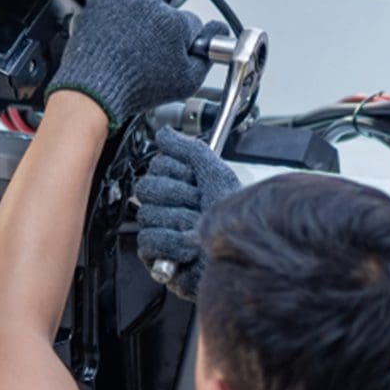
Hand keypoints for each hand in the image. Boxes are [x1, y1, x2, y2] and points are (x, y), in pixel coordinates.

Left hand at [47, 0, 225, 132]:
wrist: (94, 87)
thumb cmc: (134, 86)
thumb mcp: (186, 82)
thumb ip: (205, 58)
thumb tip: (214, 40)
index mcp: (176, 22)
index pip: (192, 25)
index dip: (185, 43)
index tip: (175, 53)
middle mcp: (152, 6)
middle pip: (166, 17)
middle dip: (161, 33)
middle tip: (148, 58)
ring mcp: (126, 1)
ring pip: (141, 11)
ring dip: (138, 25)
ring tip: (129, 52)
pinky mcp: (104, 1)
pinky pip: (117, 7)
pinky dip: (116, 20)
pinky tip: (115, 42)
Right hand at [136, 127, 240, 300]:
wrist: (242, 255)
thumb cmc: (233, 219)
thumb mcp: (216, 175)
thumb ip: (189, 150)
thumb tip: (165, 133)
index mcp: (181, 184)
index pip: (158, 165)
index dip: (178, 173)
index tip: (195, 181)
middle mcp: (168, 205)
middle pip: (148, 188)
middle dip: (177, 197)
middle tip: (196, 205)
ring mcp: (161, 229)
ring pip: (148, 214)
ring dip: (178, 222)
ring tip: (195, 228)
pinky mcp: (157, 255)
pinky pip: (148, 239)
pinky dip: (171, 243)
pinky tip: (187, 247)